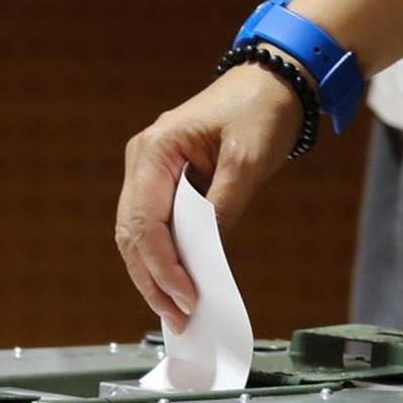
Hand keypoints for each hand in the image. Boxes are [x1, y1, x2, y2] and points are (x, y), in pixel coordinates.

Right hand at [115, 62, 303, 332]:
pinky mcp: (161, 185)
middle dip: (153, 281)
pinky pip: (153, 230)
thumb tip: (208, 259)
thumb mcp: (248, 161)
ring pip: (136, 238)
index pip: (147, 222)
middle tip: (179, 318)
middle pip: (132, 236)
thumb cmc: (260, 112)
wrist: (270, 83)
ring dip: (153, 277)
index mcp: (155, 150)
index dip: (164, 267)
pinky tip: (178, 288)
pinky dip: (163, 261)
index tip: (187, 298)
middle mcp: (142, 162)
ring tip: (177, 314)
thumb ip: (225, 208)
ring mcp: (147, 173)